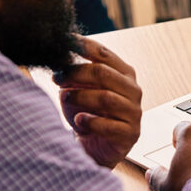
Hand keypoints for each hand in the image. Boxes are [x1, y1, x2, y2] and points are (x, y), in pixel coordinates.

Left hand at [55, 37, 141, 168]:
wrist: (96, 147)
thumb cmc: (89, 114)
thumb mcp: (80, 91)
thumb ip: (73, 76)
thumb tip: (57, 62)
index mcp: (124, 73)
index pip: (103, 54)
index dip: (83, 46)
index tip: (64, 43)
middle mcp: (132, 90)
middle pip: (103, 73)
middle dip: (76, 73)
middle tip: (57, 77)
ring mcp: (133, 112)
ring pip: (106, 97)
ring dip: (81, 96)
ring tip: (65, 98)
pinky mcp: (130, 133)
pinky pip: (109, 125)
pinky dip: (90, 122)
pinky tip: (79, 120)